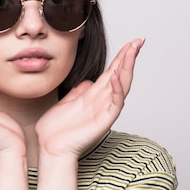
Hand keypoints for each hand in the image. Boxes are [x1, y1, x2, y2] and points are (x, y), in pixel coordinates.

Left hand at [35, 38, 144, 159]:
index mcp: (93, 96)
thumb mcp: (65, 103)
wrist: (50, 149)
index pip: (111, 72)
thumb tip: (88, 81)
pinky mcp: (103, 121)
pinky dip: (116, 89)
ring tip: (132, 51)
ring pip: (122, 85)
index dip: (121, 57)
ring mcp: (104, 110)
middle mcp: (102, 101)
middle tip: (140, 40)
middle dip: (130, 57)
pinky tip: (115, 75)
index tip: (131, 42)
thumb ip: (78, 92)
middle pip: (120, 74)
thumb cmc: (54, 130)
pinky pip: (115, 103)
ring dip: (127, 68)